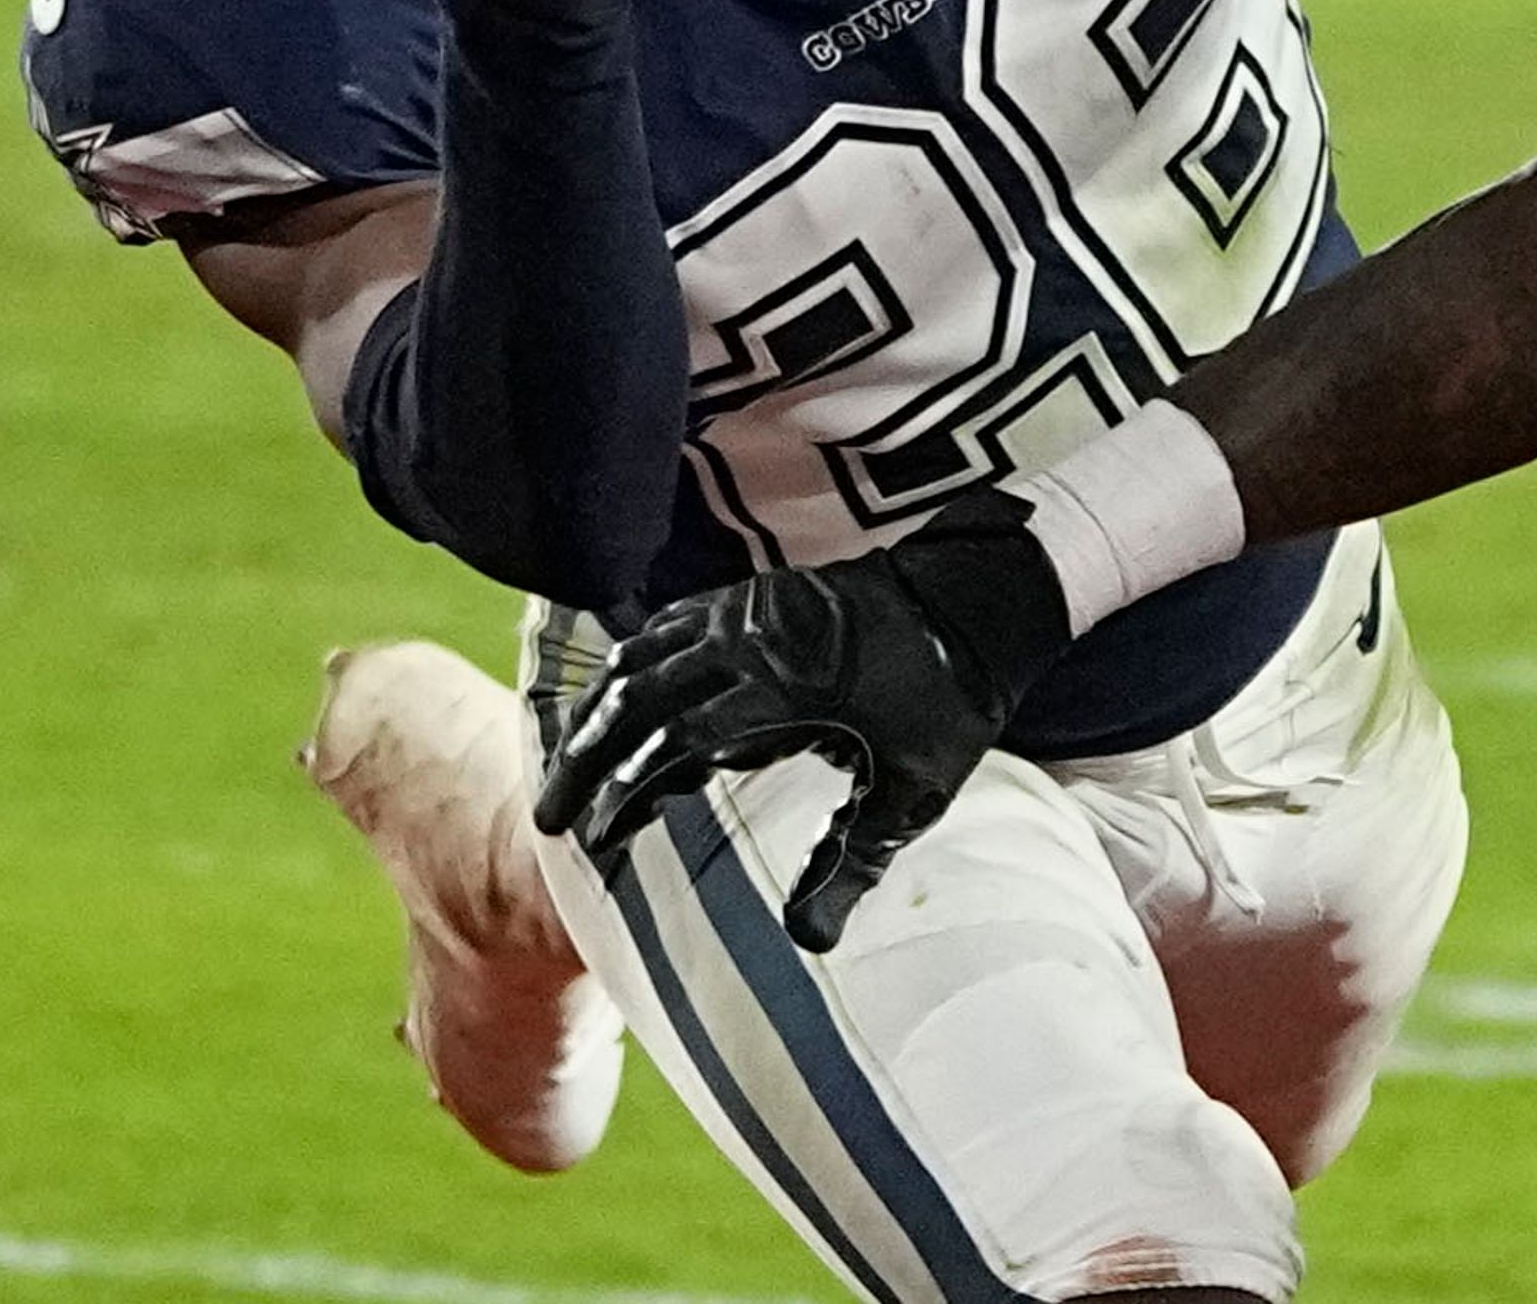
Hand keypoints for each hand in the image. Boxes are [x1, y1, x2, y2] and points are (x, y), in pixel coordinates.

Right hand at [533, 518, 1059, 952]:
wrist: (983, 601)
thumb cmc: (952, 700)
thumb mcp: (913, 792)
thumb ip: (853, 863)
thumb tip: (808, 942)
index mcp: (784, 685)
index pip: (673, 740)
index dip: (627, 793)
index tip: (601, 841)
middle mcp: (751, 636)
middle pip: (634, 696)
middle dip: (585, 760)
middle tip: (553, 821)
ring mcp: (746, 606)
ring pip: (639, 657)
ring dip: (598, 715)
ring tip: (572, 775)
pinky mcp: (751, 595)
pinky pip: (668, 628)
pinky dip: (632, 670)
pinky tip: (618, 711)